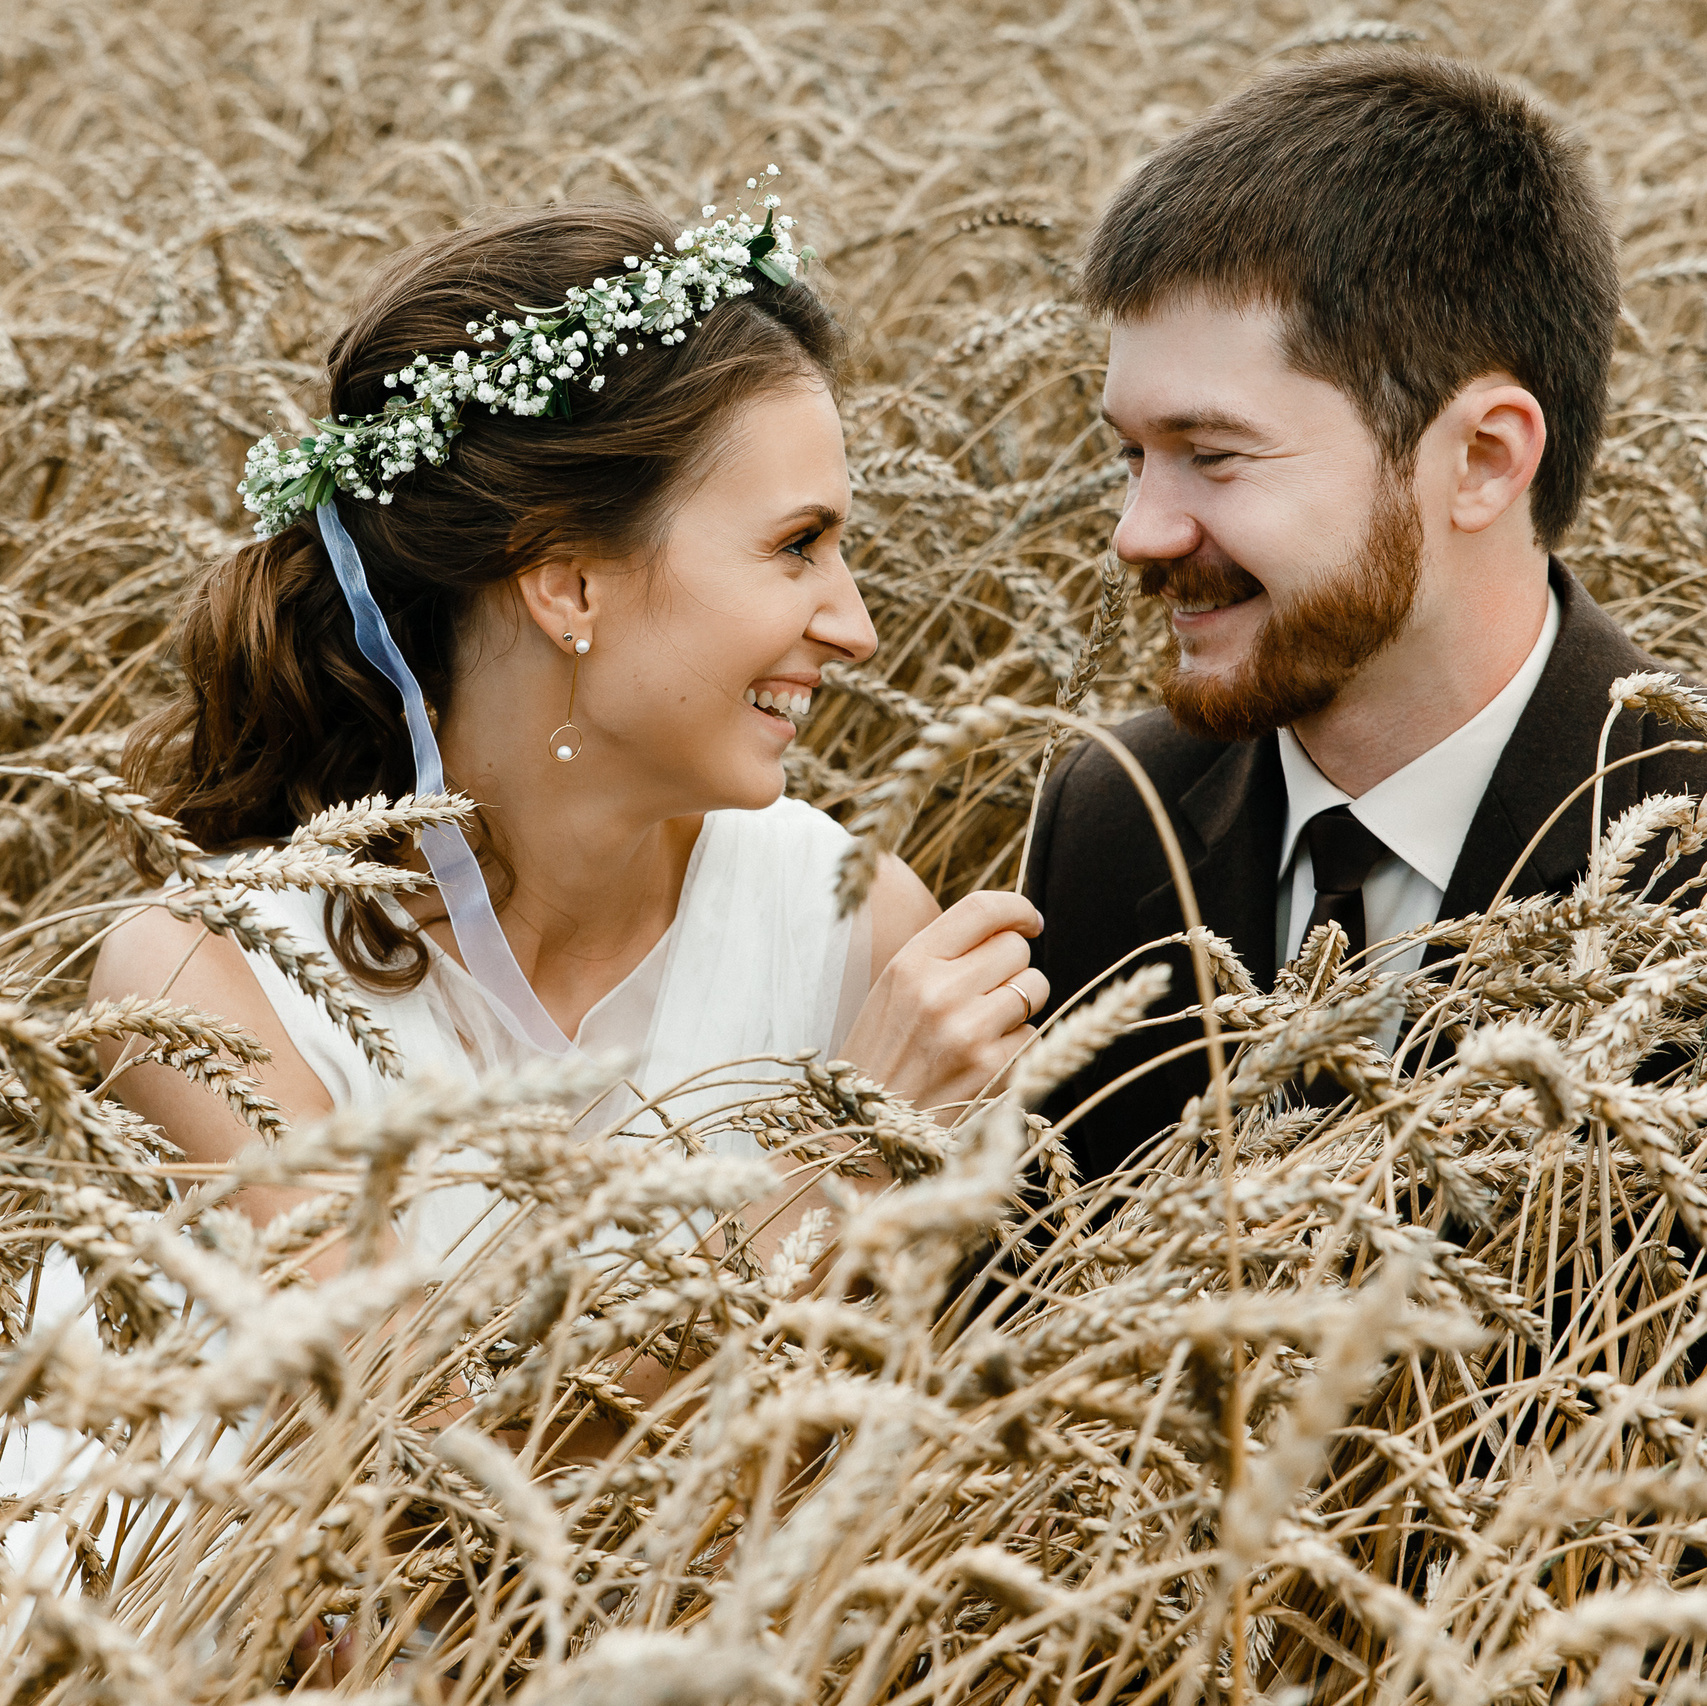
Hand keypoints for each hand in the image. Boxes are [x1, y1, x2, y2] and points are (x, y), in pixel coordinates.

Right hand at [842, 890, 1047, 1114]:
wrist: (865, 1128)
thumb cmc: (882, 1053)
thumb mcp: (894, 990)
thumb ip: (943, 955)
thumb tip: (1010, 926)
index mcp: (910, 963)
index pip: (982, 909)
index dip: (1016, 908)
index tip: (1028, 920)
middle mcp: (940, 992)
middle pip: (1016, 948)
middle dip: (1012, 966)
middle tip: (987, 992)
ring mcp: (969, 1032)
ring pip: (1034, 987)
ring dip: (1019, 1004)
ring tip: (983, 1027)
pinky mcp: (993, 1070)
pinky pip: (1032, 1033)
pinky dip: (1016, 1045)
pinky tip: (982, 1061)